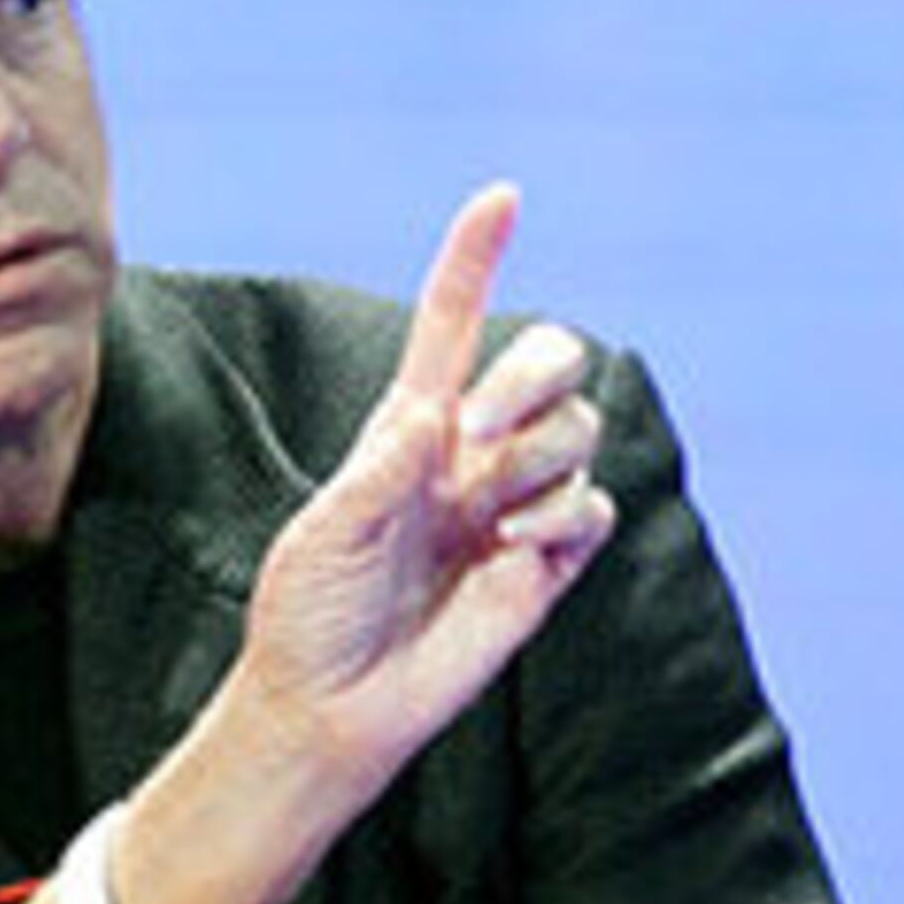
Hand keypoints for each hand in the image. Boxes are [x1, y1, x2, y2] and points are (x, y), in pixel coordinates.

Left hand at [233, 184, 612, 815]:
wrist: (331, 705)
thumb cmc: (308, 614)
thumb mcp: (323, 536)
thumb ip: (380, 473)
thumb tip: (434, 417)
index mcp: (406, 431)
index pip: (449, 328)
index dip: (474, 262)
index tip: (501, 198)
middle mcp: (468, 457)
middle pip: (548, 364)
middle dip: (535, 374)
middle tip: (480, 429)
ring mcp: (512, 507)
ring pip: (578, 435)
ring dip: (539, 462)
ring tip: (489, 519)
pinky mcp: (545, 564)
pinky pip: (595, 508)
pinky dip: (567, 518)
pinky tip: (519, 549)